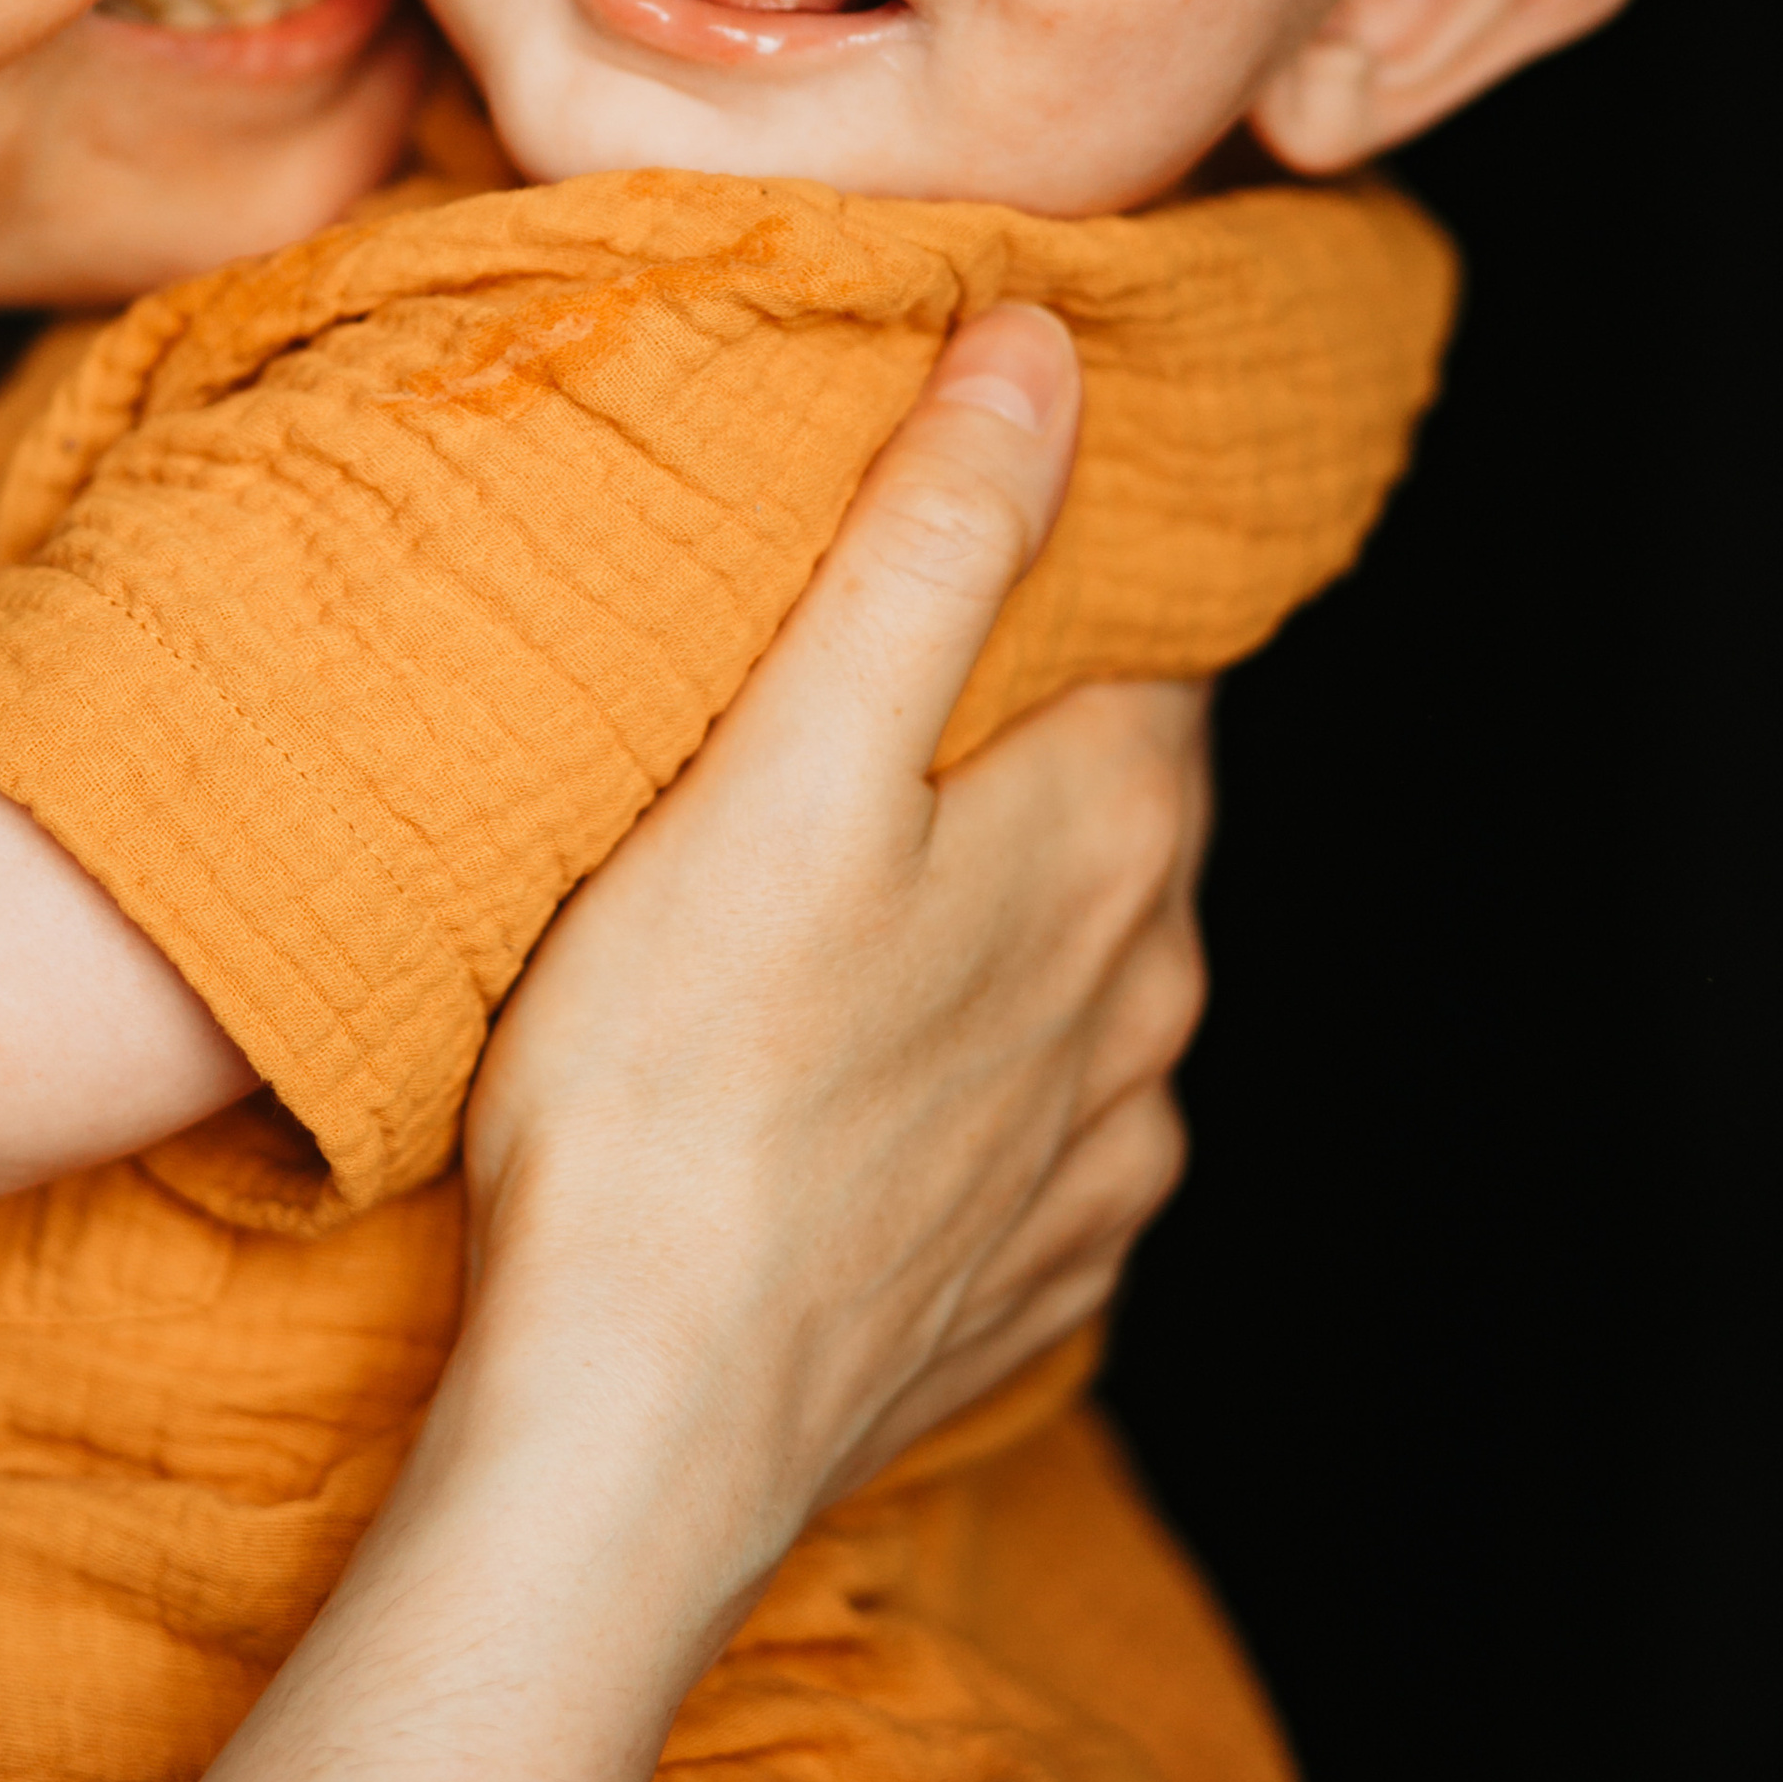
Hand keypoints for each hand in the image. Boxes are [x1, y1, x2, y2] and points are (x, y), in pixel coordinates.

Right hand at [460, 299, 1203, 1558]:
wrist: (631, 1430)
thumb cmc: (673, 1078)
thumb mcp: (785, 757)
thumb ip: (931, 542)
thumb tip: (1042, 352)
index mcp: (1112, 835)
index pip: (1147, 631)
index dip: (1051, 567)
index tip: (940, 536)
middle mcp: (1150, 990)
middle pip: (1116, 791)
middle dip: (1013, 732)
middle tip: (853, 697)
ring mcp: (1103, 1150)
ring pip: (1081, 958)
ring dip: (993, 907)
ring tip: (839, 884)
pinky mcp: (1034, 1272)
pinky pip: (1037, 1120)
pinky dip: (972, 1072)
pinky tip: (854, 1067)